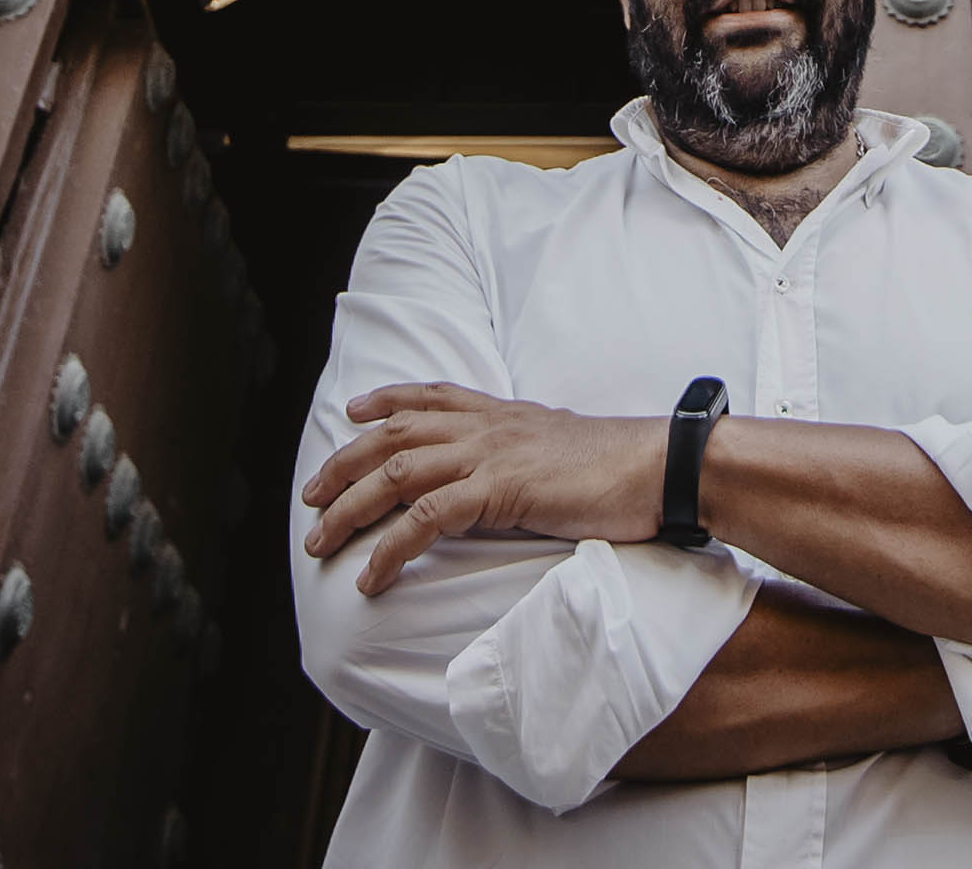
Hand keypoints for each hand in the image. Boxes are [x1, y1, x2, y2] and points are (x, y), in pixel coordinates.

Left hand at [302, 382, 666, 593]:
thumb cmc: (622, 468)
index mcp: (503, 414)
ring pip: (396, 473)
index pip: (432, 396)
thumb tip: (517, 474)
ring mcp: (490, 454)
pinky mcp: (500, 490)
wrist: (661, 466)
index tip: (352, 411)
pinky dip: (391, 548)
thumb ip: (528, 454)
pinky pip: (427, 517)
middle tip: (310, 498)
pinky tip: (372, 575)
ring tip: (320, 542)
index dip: (386, 400)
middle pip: (393, 435)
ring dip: (349, 509)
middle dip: (343, 465)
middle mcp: (487, 426)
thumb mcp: (563, 449)